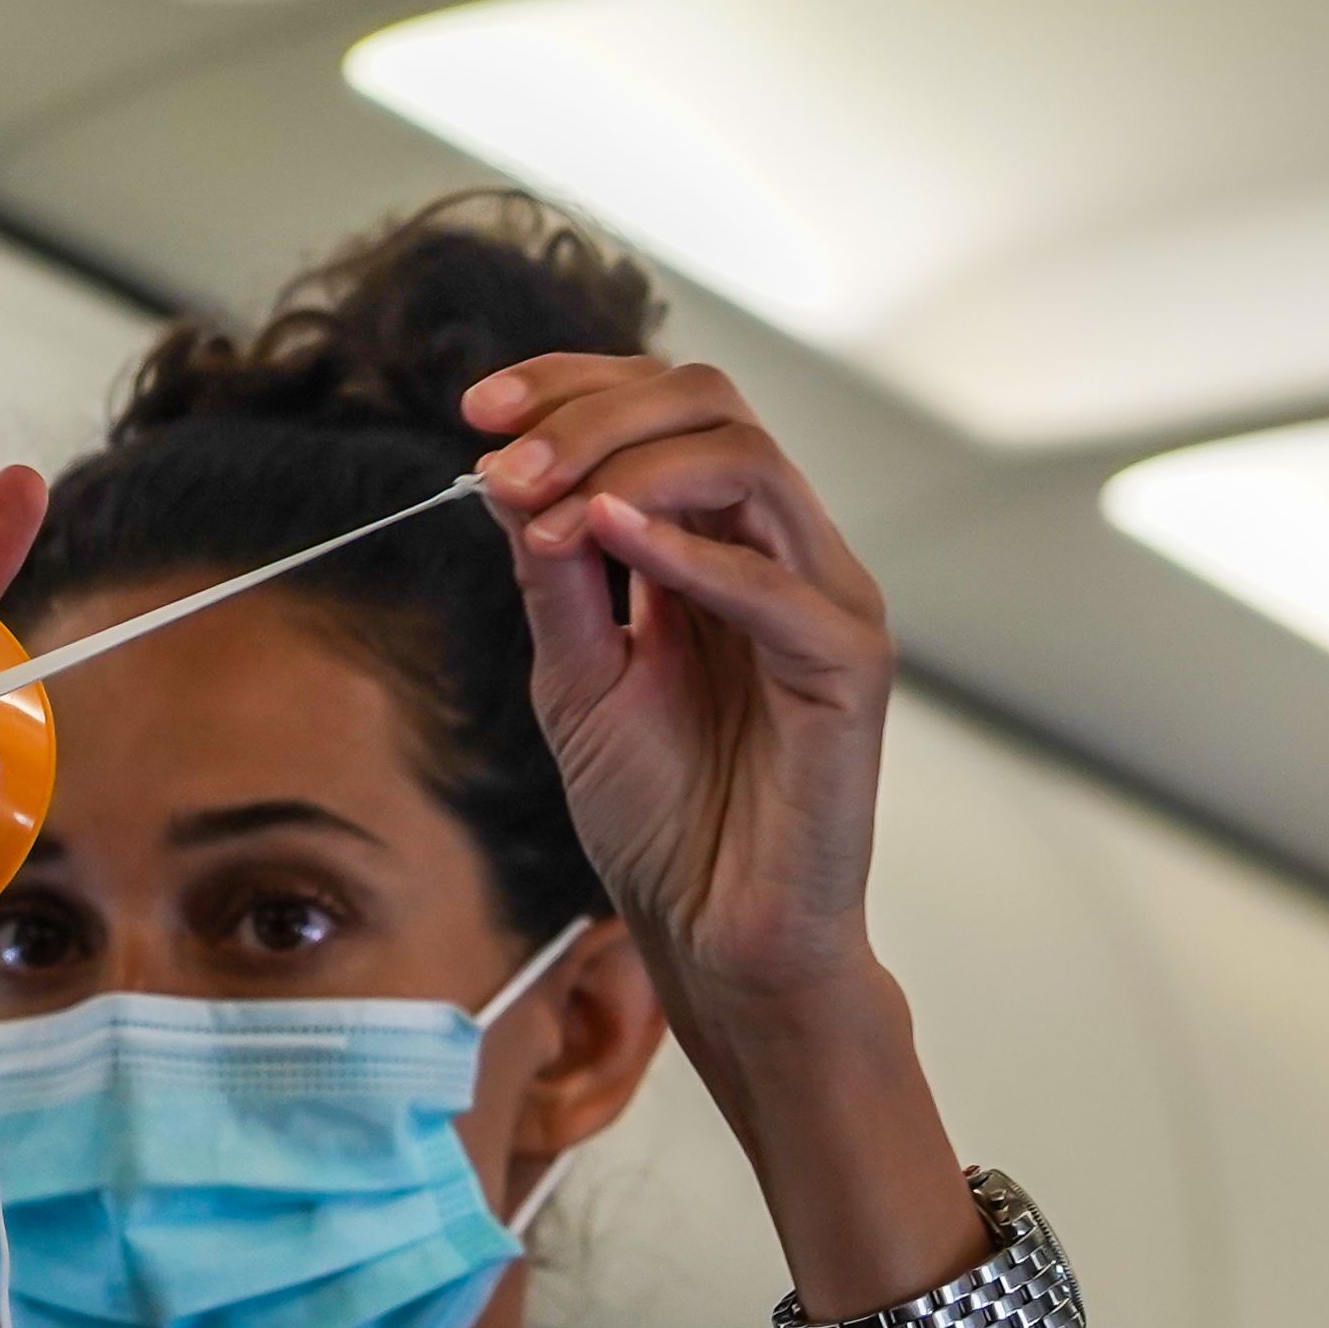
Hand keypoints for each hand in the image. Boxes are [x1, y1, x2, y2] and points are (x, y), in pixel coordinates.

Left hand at [467, 358, 897, 1052]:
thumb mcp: (577, 679)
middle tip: (505, 465)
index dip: (572, 387)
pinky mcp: (849, 667)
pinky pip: (778, 584)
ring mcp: (825, 602)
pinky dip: (690, 553)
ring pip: (749, 461)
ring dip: (630, 469)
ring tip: (552, 511)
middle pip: (709, 408)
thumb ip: (554, 578)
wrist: (718, 941)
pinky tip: (610, 542)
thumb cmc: (665, 824)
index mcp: (725, 547)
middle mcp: (785, 556)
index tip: (479, 410)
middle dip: (592, 416)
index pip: (667, 411)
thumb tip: (508, 473)